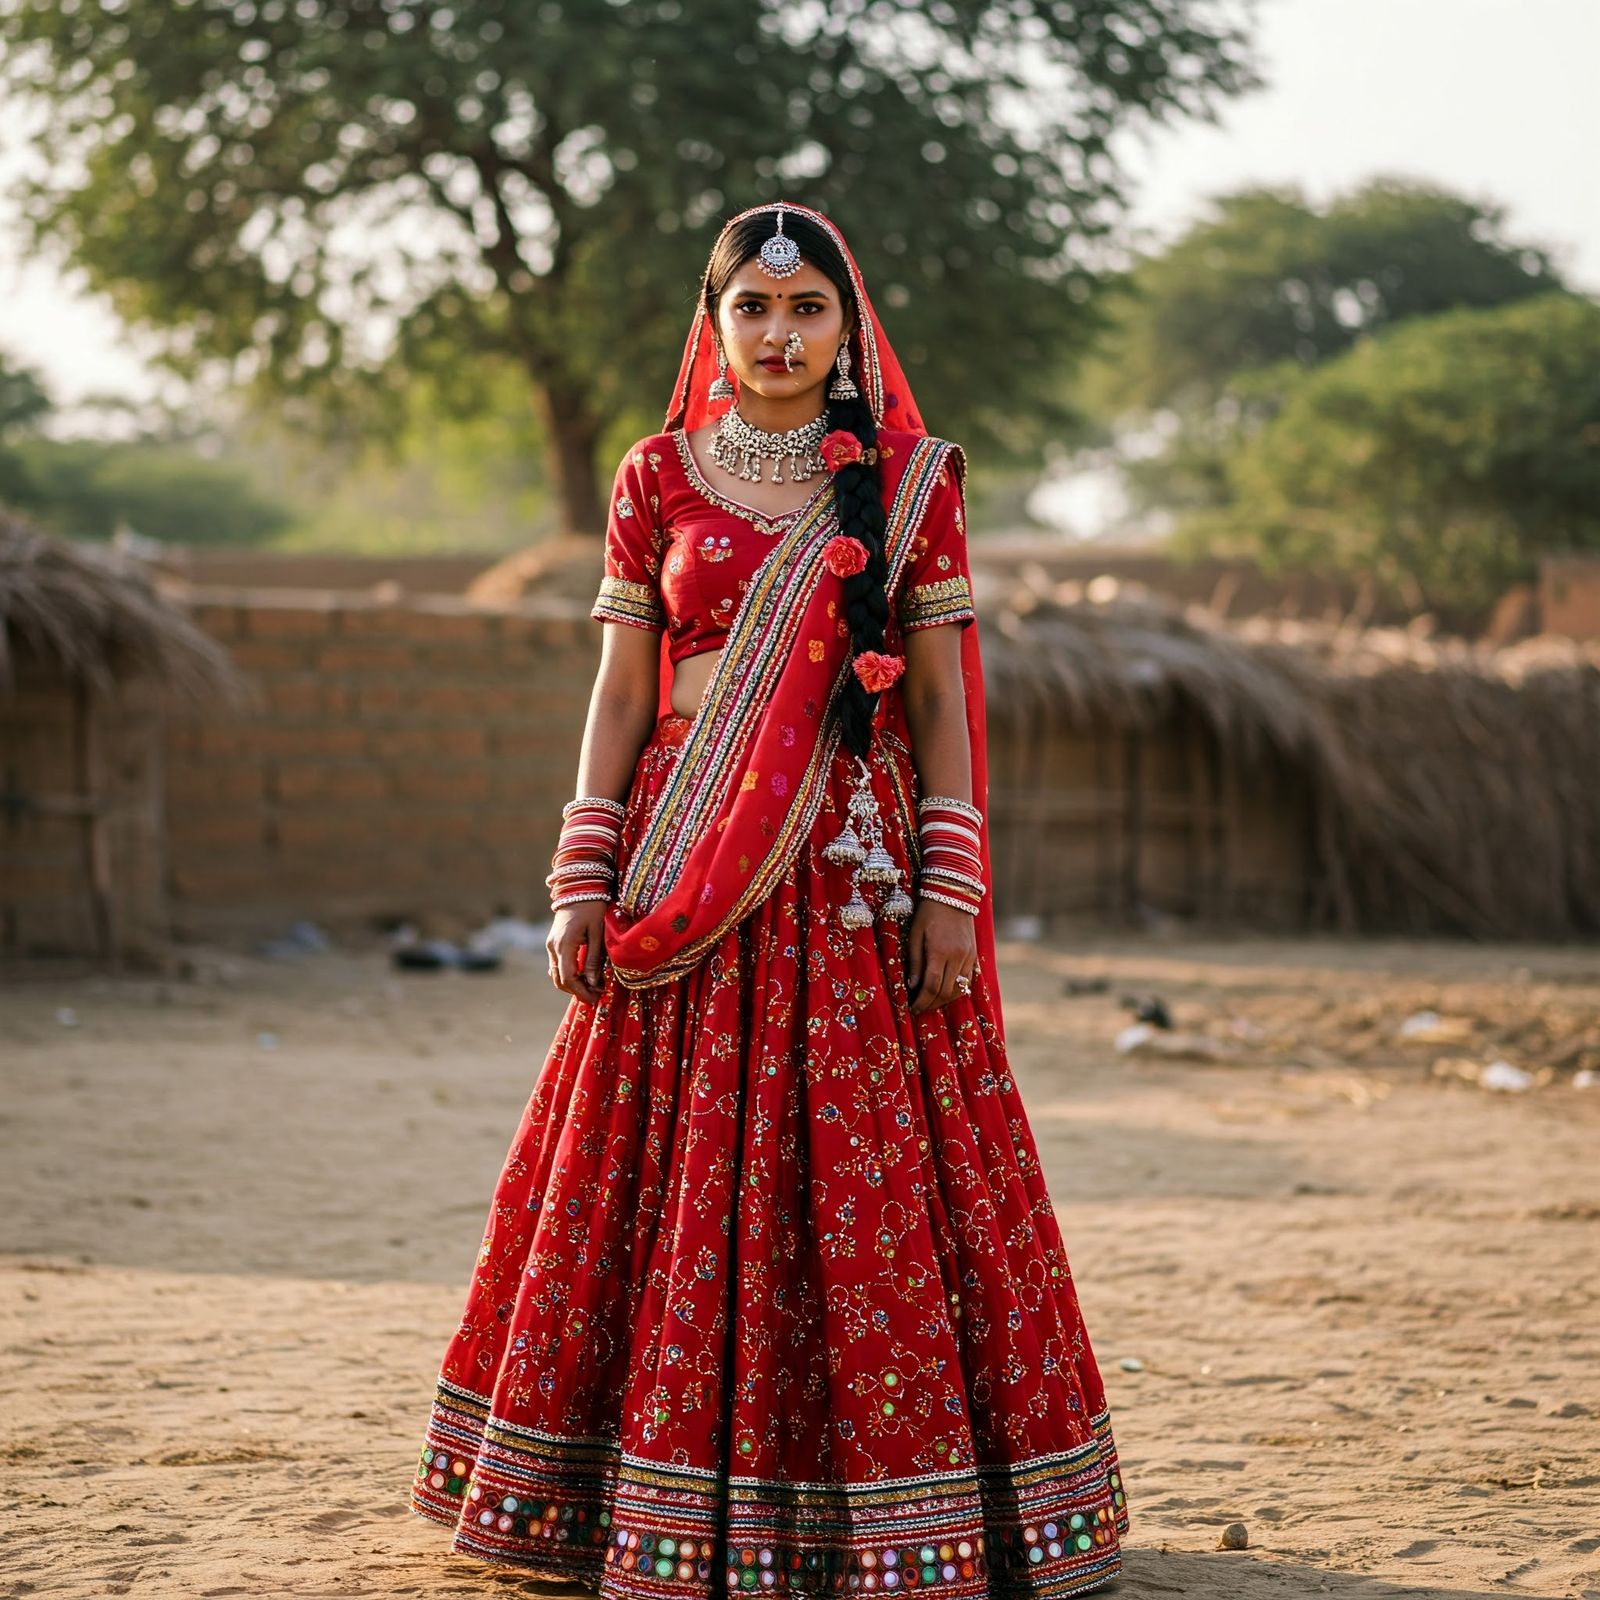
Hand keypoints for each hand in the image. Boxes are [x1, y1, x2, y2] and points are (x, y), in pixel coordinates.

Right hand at [546, 902, 608, 1004]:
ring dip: (573, 984)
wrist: (578, 887)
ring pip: (557, 974)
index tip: (596, 999)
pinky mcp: (553, 943)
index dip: (581, 992)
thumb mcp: (597, 933)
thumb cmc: (592, 907)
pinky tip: (585, 975)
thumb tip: (594, 983)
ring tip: (593, 987)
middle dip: (577, 991)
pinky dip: (569, 974)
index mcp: (564, 945)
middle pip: (560, 980)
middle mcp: (552, 947)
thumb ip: (594, 959)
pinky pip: (558, 965)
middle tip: (597, 996)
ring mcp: (550, 945)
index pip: (568, 978)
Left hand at [905, 897, 977, 1013]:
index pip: (932, 986)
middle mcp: (957, 956)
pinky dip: (956, 990)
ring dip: (944, 1000)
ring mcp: (968, 957)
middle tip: (919, 1008)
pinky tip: (945, 992)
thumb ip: (915, 962)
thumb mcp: (915, 935)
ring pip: (959, 989)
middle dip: (931, 1004)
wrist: (952, 894)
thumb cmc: (928, 913)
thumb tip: (912, 986)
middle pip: (946, 992)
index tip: (912, 1007)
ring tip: (930, 1002)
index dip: (921, 1001)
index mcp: (939, 951)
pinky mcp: (973, 955)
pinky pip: (967, 981)